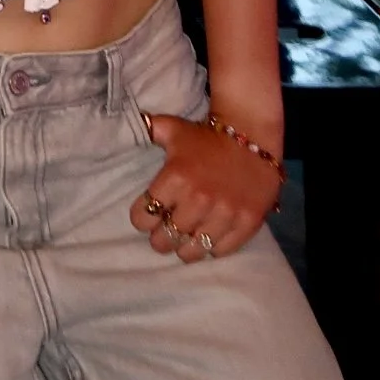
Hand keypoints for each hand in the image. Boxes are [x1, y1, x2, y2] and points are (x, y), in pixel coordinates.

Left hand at [130, 112, 281, 260]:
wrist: (252, 136)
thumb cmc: (206, 136)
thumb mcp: (172, 128)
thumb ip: (148, 130)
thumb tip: (126, 128)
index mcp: (175, 178)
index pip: (143, 217)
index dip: (142, 218)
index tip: (148, 215)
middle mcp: (198, 199)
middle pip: (165, 238)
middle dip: (160, 237)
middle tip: (165, 231)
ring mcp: (225, 214)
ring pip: (192, 251)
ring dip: (185, 247)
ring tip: (185, 239)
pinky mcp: (247, 223)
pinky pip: (221, 250)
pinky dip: (212, 247)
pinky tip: (210, 236)